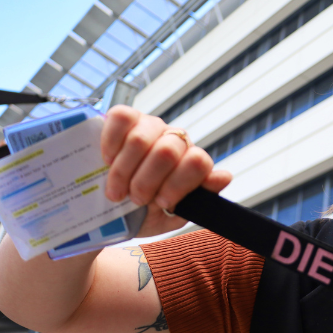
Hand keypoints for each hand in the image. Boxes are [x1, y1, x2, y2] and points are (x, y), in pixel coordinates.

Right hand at [101, 105, 231, 237]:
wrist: (112, 210)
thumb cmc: (146, 212)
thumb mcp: (173, 215)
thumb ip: (199, 199)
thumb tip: (224, 176)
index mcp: (192, 161)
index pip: (197, 162)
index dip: (177, 185)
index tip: (160, 204)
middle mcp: (175, 139)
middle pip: (167, 151)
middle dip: (146, 182)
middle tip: (135, 199)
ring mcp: (151, 125)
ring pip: (141, 138)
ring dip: (123, 170)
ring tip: (116, 191)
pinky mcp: (125, 117)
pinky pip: (121, 118)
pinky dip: (111, 142)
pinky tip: (107, 161)